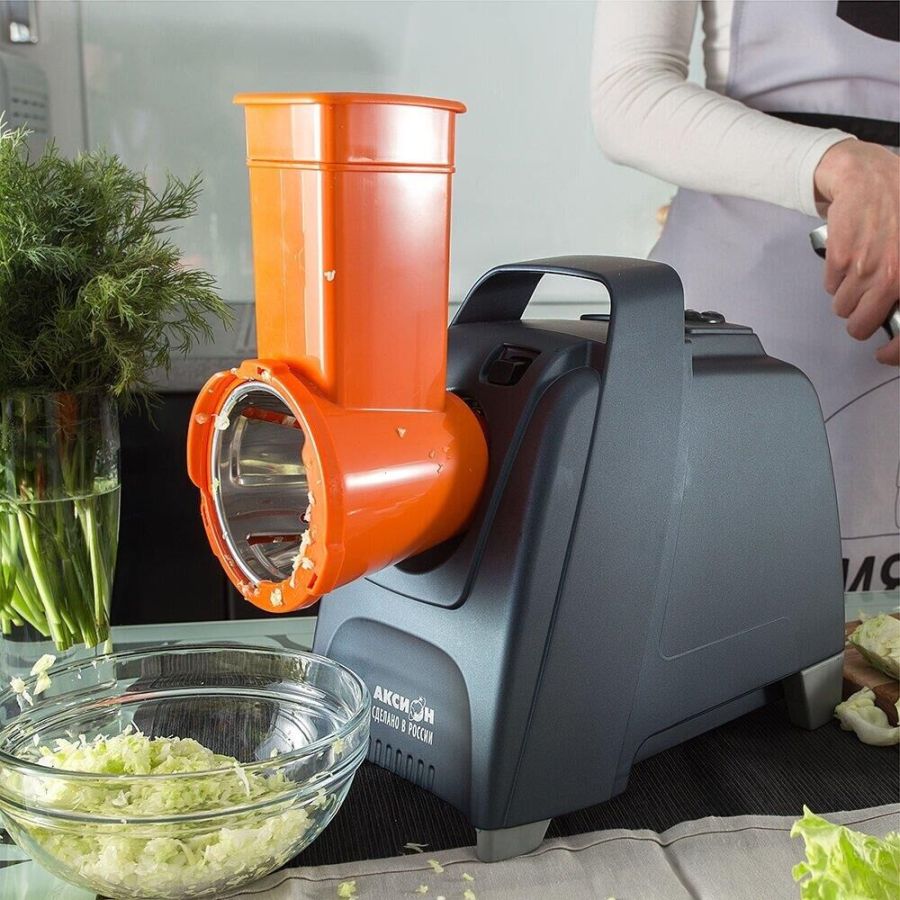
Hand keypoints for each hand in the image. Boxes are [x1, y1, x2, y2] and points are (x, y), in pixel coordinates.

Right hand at [814, 139, 899, 365]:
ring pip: (842, 308)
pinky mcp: (842, 260)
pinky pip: (830, 288)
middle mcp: (894, 275)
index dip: (894, 352)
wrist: (871, 178)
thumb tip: (896, 311)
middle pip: (862, 325)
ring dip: (845, 298)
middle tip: (862, 308)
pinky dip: (834, 280)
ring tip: (856, 276)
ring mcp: (867, 268)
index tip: (885, 354)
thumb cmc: (898, 210)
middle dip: (859, 321)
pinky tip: (846, 262)